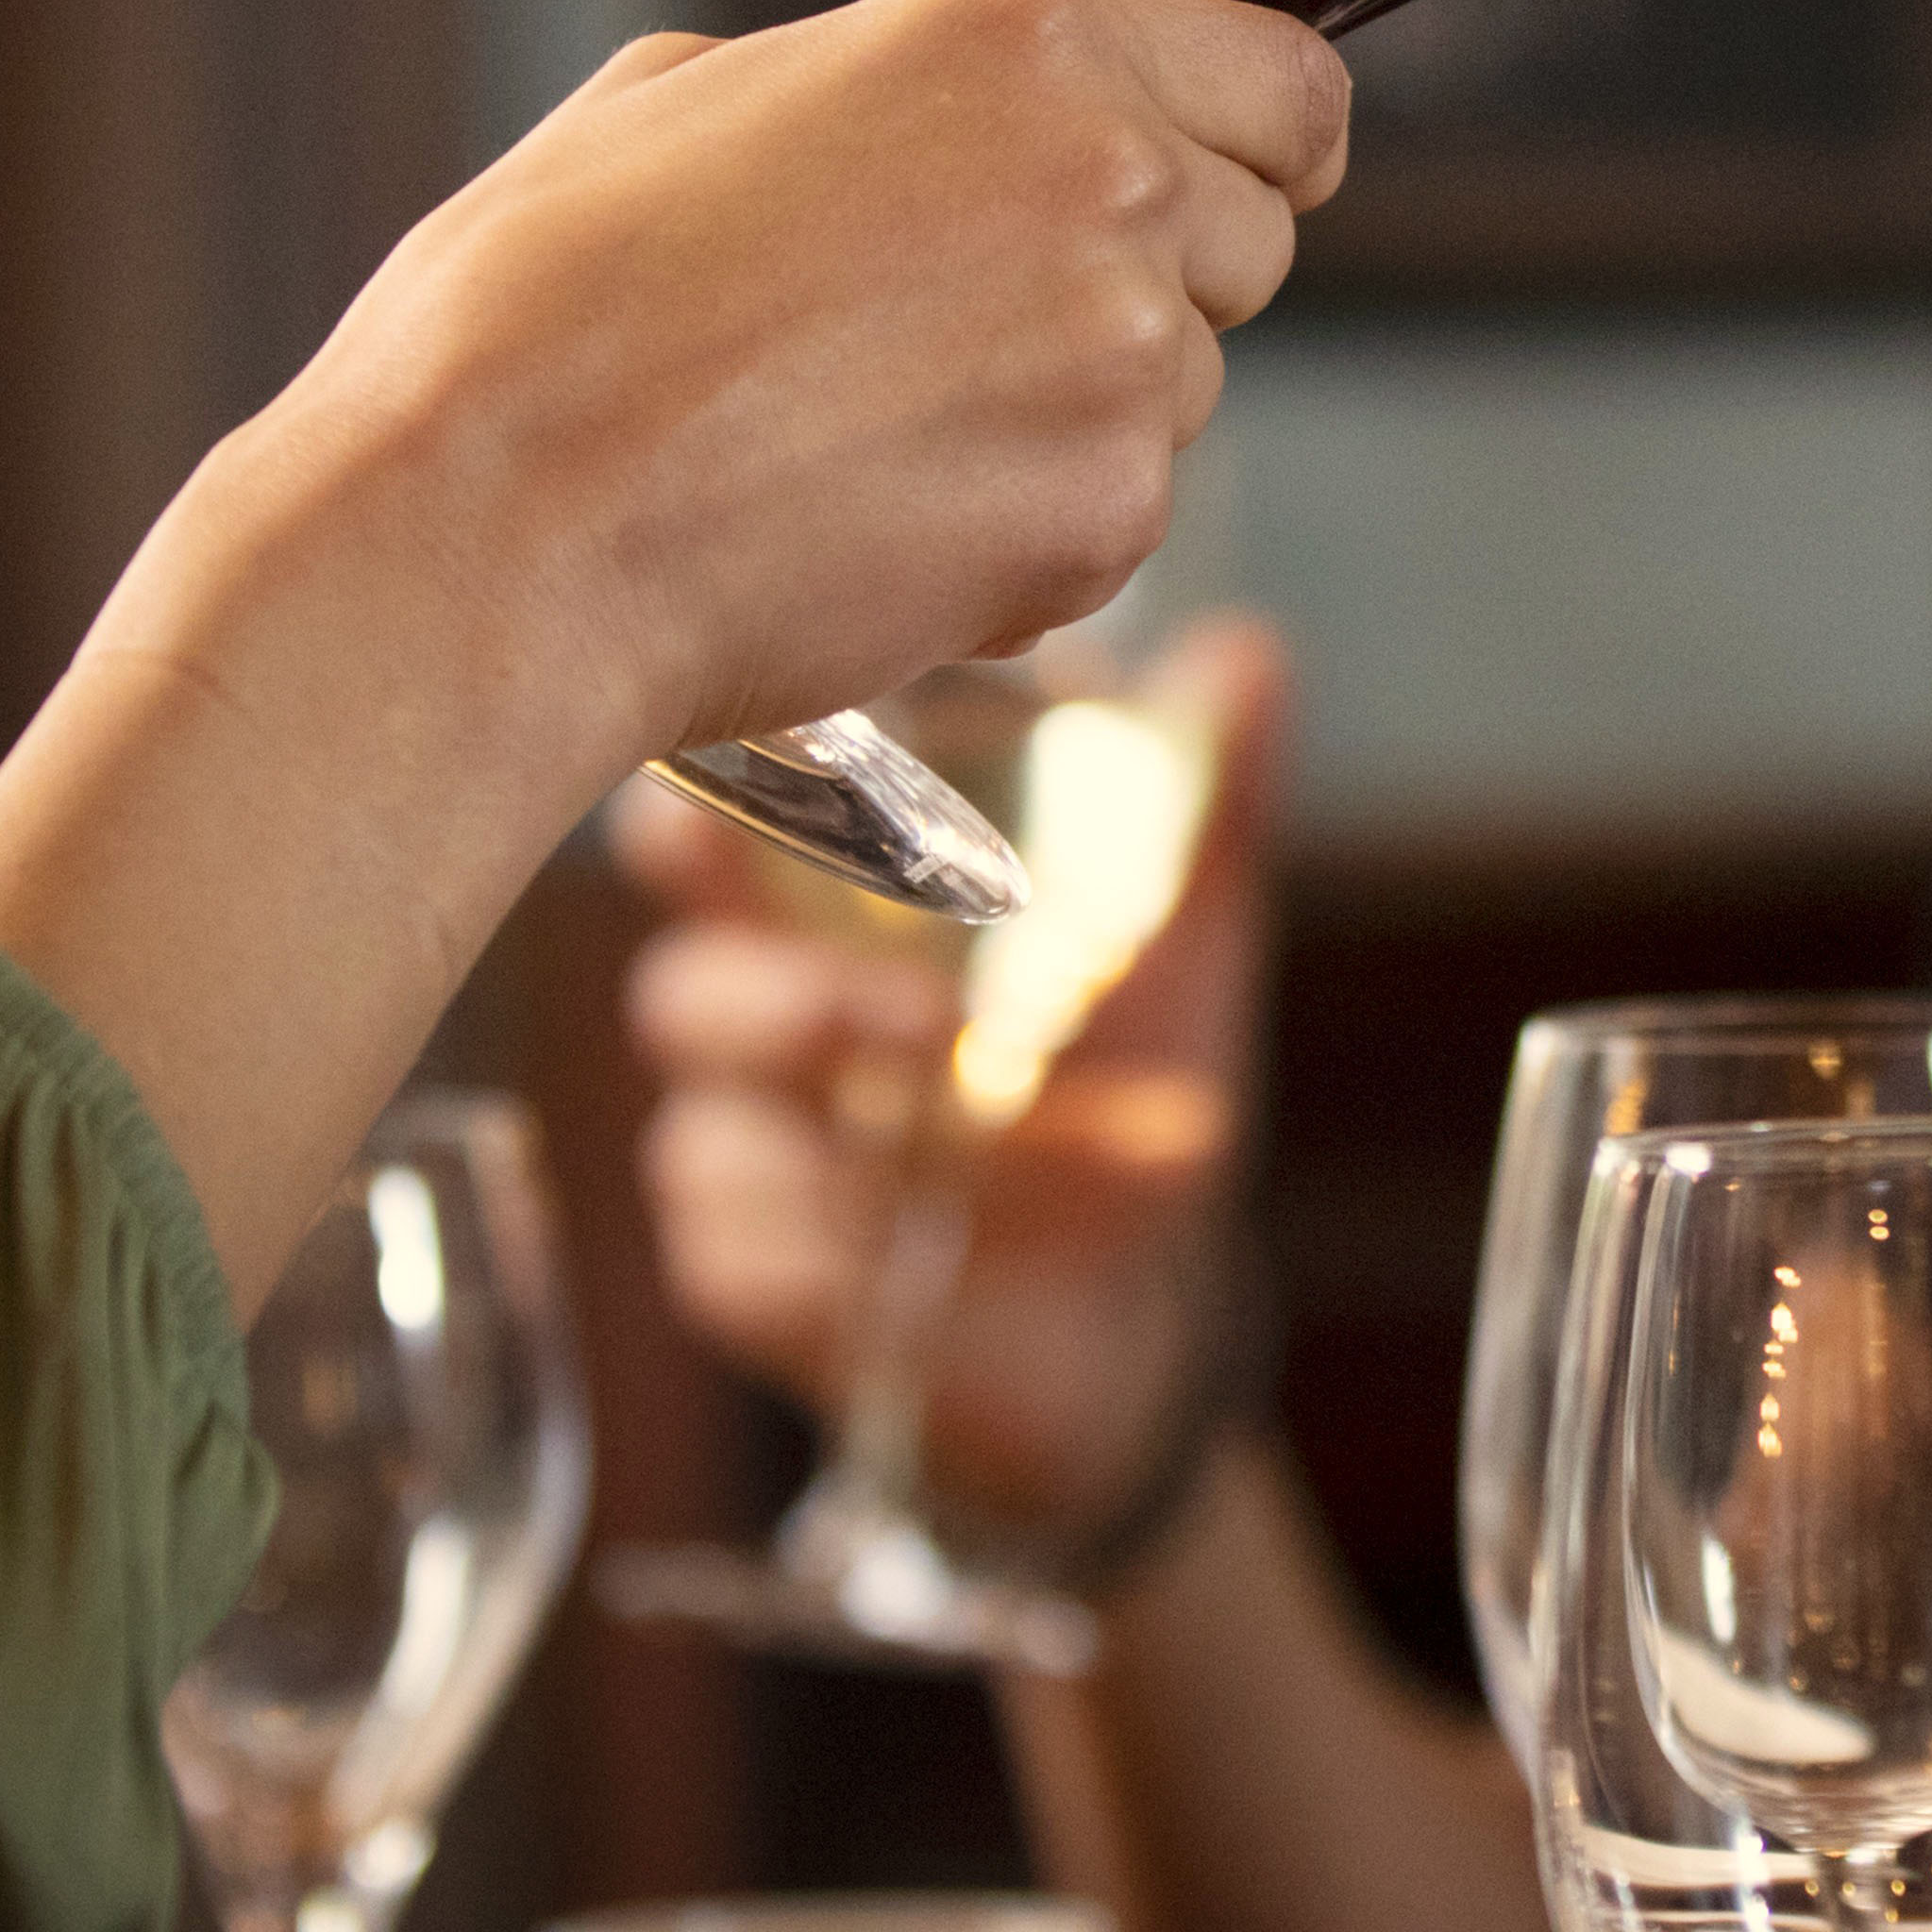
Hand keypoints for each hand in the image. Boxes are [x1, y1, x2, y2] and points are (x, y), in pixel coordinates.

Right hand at [0, 0, 1340, 1301]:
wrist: (494, 528)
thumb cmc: (548, 307)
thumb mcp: (698, 87)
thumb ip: (897, 50)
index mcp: (1029, 43)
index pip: (1292, 86)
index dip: (1248, 139)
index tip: (1199, 175)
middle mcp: (1117, 181)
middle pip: (1252, 238)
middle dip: (1152, 277)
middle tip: (965, 324)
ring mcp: (1127, 358)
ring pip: (1183, 385)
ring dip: (1076, 410)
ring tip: (868, 425)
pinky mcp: (1106, 516)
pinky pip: (1117, 516)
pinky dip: (1029, 529)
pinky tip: (868, 519)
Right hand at [627, 616, 1286, 1539]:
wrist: (1127, 1280)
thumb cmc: (1120, 1060)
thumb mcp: (1181, 923)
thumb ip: (1202, 793)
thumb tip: (1245, 651)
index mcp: (820, 900)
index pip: (704, 833)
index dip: (692, 825)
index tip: (703, 822)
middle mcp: (747, 1018)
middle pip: (686, 997)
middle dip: (794, 1006)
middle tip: (926, 1025)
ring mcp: (733, 1150)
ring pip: (729, 1141)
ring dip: (902, 1150)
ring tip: (1039, 1144)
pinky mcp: (745, 1278)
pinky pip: (757, 1267)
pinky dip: (870, 1262)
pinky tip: (954, 1251)